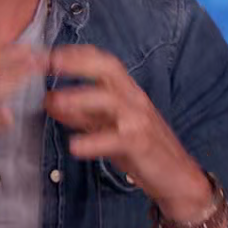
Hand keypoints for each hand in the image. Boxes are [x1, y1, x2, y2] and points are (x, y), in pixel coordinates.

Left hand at [44, 45, 211, 220]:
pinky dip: (94, 141)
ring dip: (81, 98)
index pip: (104, 62)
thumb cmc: (141, 148)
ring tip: (54, 102)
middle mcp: (134, 99)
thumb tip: (50, 101)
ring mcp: (139, 119)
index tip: (51, 51)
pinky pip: (117, 138)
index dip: (78, 53)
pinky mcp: (141, 143)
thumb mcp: (108, 127)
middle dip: (79, 63)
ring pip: (111, 100)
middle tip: (51, 63)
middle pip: (109, 70)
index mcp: (127, 91)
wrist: (176, 176)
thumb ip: (81, 114)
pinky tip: (75, 146)